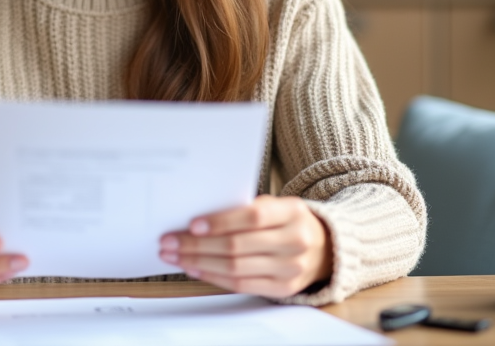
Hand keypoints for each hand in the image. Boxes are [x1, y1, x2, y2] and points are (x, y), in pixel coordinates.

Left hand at [158, 195, 331, 297]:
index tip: (192, 225)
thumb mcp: (277, 205)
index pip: (252, 217)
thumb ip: (245, 209)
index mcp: (292, 213)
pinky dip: (213, 277)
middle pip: (237, 246)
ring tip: (175, 256)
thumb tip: (198, 220)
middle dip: (197, 245)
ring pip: (235, 268)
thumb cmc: (289, 221)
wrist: (325, 247)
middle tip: (169, 241)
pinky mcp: (283, 288)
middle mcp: (295, 242)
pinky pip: (241, 284)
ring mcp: (291, 268)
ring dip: (199, 262)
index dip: (220, 221)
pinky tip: (195, 268)